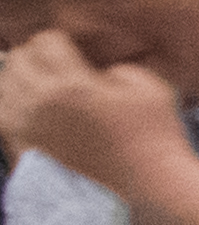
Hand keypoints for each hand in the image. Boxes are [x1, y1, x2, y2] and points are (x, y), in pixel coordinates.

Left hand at [0, 29, 194, 203]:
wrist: (152, 184)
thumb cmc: (156, 134)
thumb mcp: (147, 84)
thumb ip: (113, 65)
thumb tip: (93, 68)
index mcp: (72, 83)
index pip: (45, 41)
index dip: (61, 40)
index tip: (75, 50)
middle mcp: (41, 103)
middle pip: (18, 60)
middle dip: (36, 56)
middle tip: (57, 66)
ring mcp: (29, 129)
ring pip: (2, 87)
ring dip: (20, 80)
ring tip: (41, 86)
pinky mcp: (26, 150)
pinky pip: (1, 118)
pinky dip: (10, 108)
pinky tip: (30, 110)